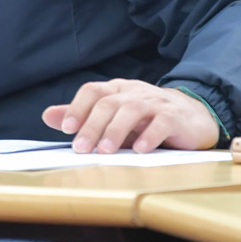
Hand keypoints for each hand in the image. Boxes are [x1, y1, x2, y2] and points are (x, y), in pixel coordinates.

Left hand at [41, 79, 219, 153]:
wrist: (192, 117)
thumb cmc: (146, 119)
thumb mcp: (113, 118)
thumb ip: (83, 117)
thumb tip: (48, 116)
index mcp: (117, 90)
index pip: (93, 91)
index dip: (78, 107)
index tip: (67, 129)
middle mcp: (134, 92)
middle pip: (109, 103)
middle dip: (92, 126)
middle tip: (81, 149)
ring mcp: (155, 103)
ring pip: (132, 110)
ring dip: (116, 131)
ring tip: (106, 151)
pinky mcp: (175, 117)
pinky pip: (161, 122)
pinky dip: (149, 135)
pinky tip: (139, 150)